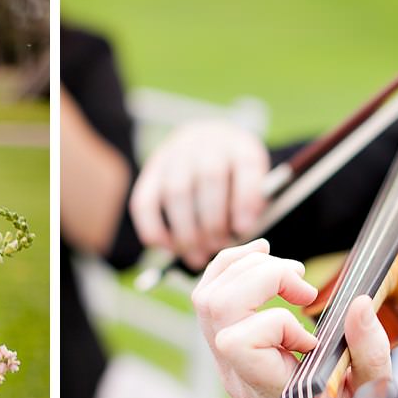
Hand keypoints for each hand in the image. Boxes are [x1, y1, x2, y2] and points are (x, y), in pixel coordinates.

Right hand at [130, 120, 269, 268]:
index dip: (244, 199)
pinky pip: (144, 201)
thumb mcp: (253, 181)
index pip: (245, 164)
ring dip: (186, 231)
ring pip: (175, 192)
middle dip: (213, 221)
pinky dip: (154, 228)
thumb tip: (240, 231)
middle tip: (217, 248)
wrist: (204, 141)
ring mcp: (173, 154)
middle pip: (208, 178)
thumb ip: (252, 202)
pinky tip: (167, 248)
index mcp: (238, 144)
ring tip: (197, 256)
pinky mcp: (151, 171)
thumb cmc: (234, 175)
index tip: (243, 230)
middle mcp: (205, 143)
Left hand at [193, 243, 394, 397]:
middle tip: (304, 289)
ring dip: (244, 268)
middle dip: (262, 278)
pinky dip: (233, 271)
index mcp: (270, 391)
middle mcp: (238, 377)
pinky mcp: (230, 354)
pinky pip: (211, 303)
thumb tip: (360, 303)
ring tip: (289, 271)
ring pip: (205, 300)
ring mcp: (228, 365)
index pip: (237, 343)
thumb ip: (369, 353)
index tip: (312, 339)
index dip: (274, 324)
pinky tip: (264, 261)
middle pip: (216, 306)